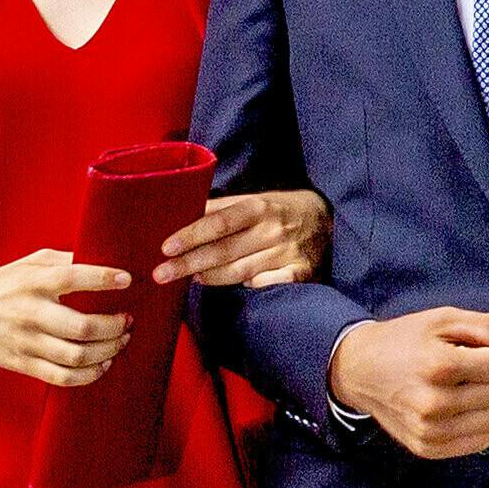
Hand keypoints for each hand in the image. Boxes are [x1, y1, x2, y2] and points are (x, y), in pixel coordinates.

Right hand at [0, 249, 134, 387]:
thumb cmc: (4, 284)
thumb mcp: (30, 263)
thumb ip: (65, 261)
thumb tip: (106, 259)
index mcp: (32, 282)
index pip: (72, 277)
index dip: (103, 278)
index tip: (127, 279)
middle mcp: (29, 313)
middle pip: (82, 327)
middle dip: (115, 326)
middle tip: (128, 320)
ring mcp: (25, 342)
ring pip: (77, 355)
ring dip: (109, 350)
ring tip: (121, 341)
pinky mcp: (22, 364)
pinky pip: (63, 377)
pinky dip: (90, 374)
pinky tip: (102, 363)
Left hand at [156, 188, 329, 289]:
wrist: (328, 218)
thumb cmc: (280, 209)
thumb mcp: (253, 200)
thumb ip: (220, 209)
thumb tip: (180, 217)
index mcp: (259, 207)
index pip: (219, 222)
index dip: (191, 235)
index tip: (165, 248)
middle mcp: (273, 230)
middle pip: (224, 251)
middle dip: (188, 264)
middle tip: (160, 274)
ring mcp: (288, 253)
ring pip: (241, 273)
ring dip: (212, 278)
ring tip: (191, 279)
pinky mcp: (302, 272)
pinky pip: (270, 285)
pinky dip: (252, 287)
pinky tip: (239, 286)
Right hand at [327, 307, 488, 458]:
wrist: (358, 370)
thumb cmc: (403, 342)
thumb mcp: (442, 320)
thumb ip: (486, 326)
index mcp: (440, 366)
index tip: (474, 352)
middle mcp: (435, 402)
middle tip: (465, 371)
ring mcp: (430, 429)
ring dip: (485, 404)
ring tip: (460, 390)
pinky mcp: (427, 448)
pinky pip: (480, 443)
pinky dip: (475, 425)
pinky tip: (456, 410)